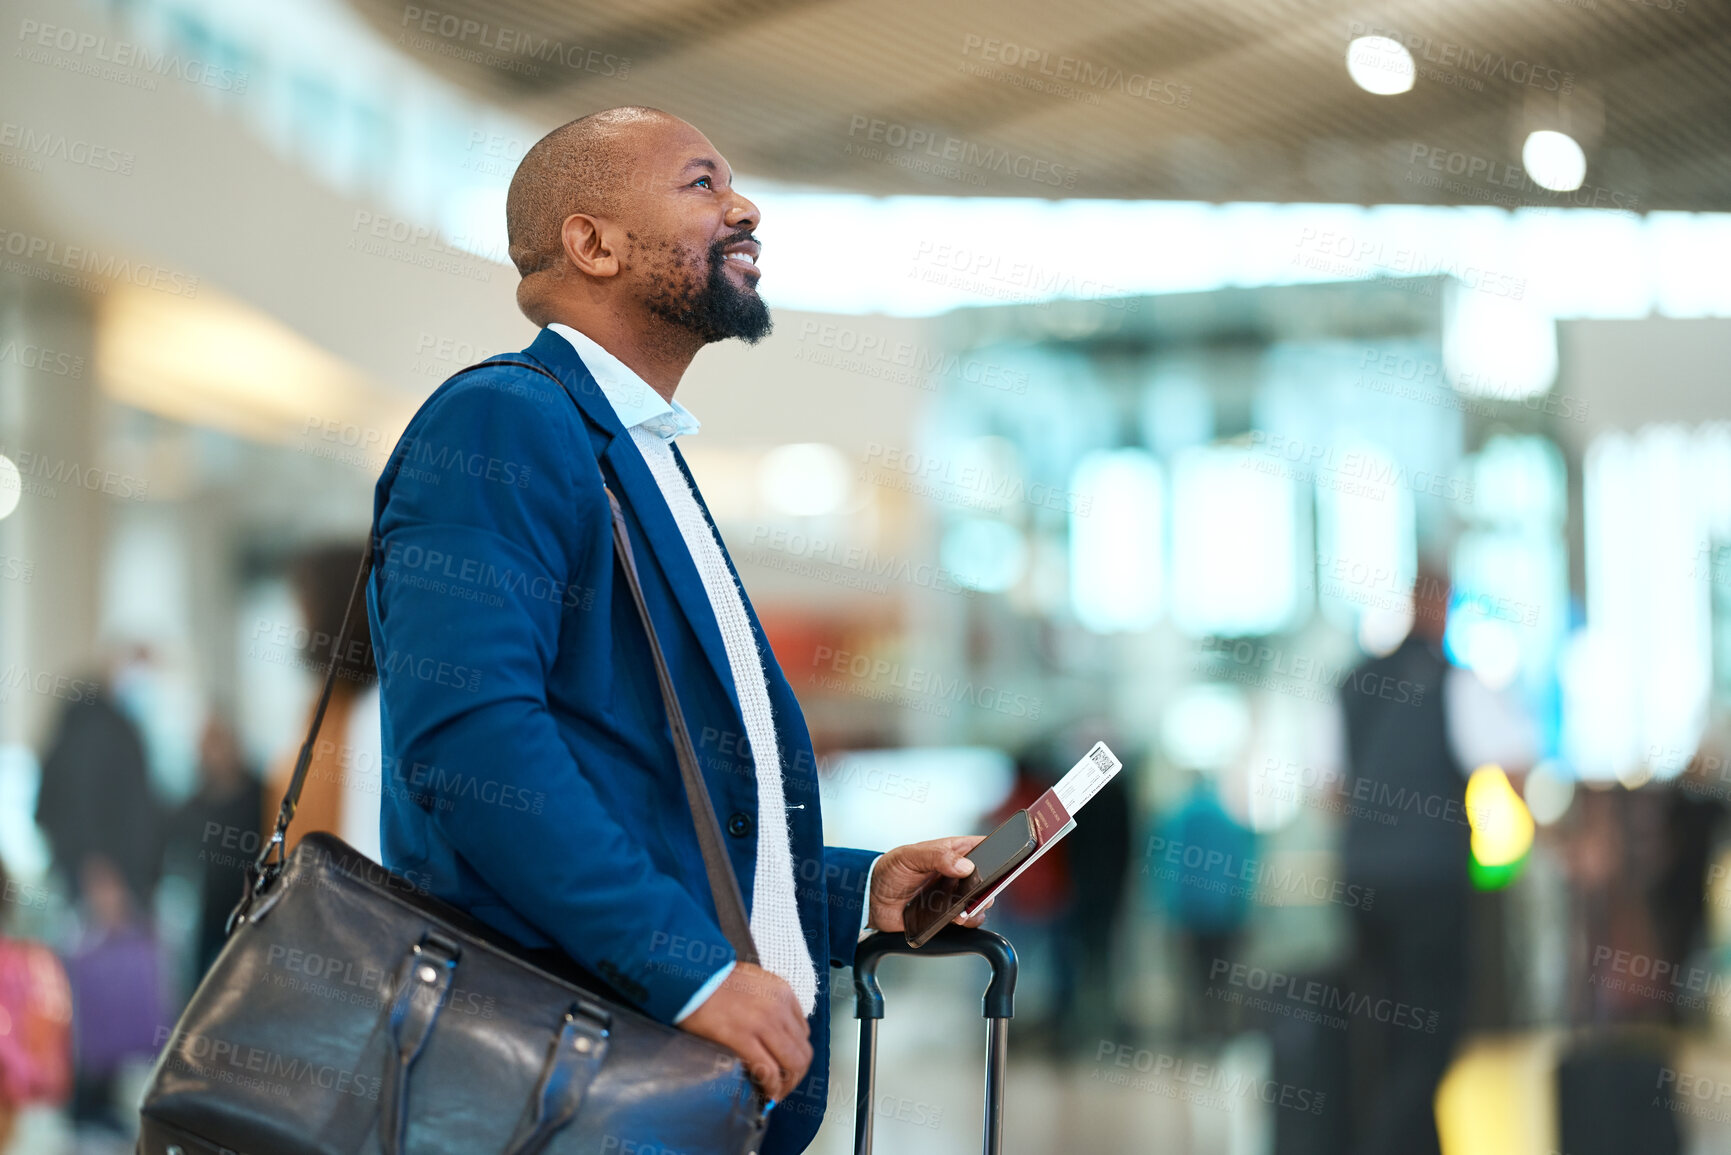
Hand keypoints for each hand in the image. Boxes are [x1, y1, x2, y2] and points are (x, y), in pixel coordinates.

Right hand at [679, 962, 811, 1101]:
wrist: (690, 977)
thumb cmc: (714, 980)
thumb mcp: (753, 981)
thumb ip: (769, 1001)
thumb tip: (771, 1030)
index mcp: (782, 993)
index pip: (803, 1033)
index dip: (795, 1054)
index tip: (783, 1066)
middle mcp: (779, 1008)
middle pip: (802, 1052)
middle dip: (795, 1075)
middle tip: (781, 1088)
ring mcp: (763, 1023)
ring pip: (792, 1064)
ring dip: (786, 1085)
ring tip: (774, 1095)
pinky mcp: (742, 1038)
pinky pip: (768, 1071)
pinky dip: (771, 1087)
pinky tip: (764, 1093)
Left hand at [866, 834, 994, 933]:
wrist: (870, 900)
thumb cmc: (889, 870)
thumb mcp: (910, 856)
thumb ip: (936, 856)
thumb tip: (966, 865)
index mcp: (952, 852)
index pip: (983, 847)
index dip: (998, 851)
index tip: (1005, 859)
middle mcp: (957, 874)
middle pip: (988, 879)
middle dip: (990, 886)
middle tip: (982, 892)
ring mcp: (954, 896)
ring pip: (980, 902)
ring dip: (978, 906)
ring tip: (965, 909)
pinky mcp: (947, 916)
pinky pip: (967, 921)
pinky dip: (967, 922)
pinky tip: (957, 919)